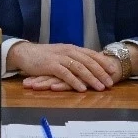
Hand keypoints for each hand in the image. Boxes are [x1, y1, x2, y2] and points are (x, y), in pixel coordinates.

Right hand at [8, 42, 123, 91]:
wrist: (24, 53)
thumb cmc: (43, 56)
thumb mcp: (60, 54)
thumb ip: (72, 58)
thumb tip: (86, 65)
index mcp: (71, 48)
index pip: (91, 54)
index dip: (102, 62)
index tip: (113, 71)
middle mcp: (68, 51)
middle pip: (88, 61)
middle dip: (101, 72)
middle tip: (110, 82)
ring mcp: (59, 57)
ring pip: (79, 67)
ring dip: (91, 78)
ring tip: (100, 87)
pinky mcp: (51, 65)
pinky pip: (66, 74)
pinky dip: (75, 81)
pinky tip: (81, 88)